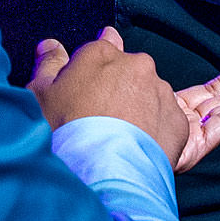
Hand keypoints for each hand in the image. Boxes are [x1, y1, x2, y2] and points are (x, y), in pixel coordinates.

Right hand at [27, 26, 191, 163]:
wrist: (99, 174)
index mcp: (101, 54)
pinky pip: (167, 122)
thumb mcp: (40, 95)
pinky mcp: (179, 121)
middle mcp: (137, 66)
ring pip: (150, 96)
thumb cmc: (64, 133)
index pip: (101, 48)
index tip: (92, 83)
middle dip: (117, 90)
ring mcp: (161, 93)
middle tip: (99, 120)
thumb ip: (48, 65)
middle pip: (128, 73)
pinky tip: (135, 149)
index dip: (94, 69)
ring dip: (138, 111)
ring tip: (117, 140)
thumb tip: (50, 46)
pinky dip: (155, 133)